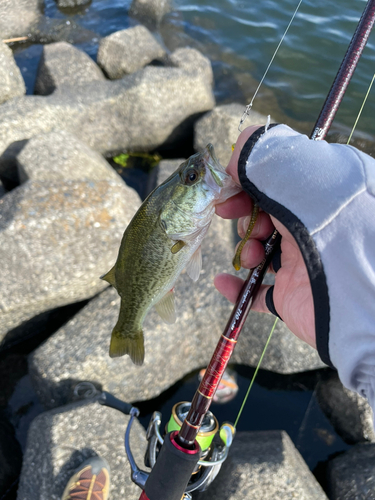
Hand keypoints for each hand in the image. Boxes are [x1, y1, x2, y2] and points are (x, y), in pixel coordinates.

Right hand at [214, 126, 315, 348]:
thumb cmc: (325, 220)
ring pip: (260, 249)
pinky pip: (258, 293)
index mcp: (321, 192)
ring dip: (244, 247)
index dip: (249, 178)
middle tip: (227, 212)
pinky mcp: (293, 295)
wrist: (353, 292)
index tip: (230, 182)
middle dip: (243, 211)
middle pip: (266, 213)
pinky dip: (236, 287)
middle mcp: (314, 225)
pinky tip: (222, 281)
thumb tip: (238, 152)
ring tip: (251, 254)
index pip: (279, 178)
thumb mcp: (294, 168)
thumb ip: (261, 151)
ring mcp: (304, 261)